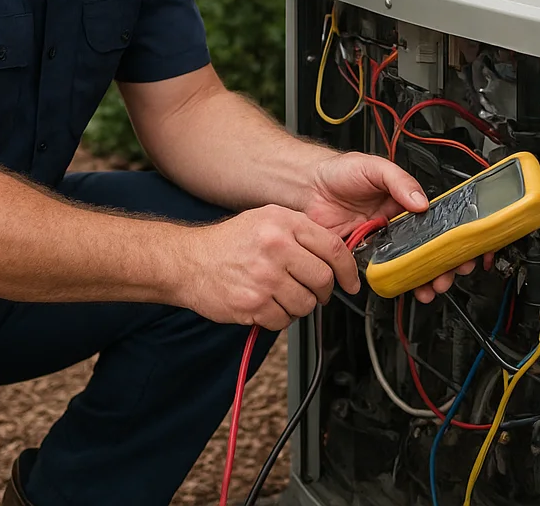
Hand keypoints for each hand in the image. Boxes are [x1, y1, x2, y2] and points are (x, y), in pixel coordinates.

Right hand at [180, 205, 359, 330]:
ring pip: (305, 304)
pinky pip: (284, 321)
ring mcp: (264, 278)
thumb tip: (336, 254)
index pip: (333, 248)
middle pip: (323, 280)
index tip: (351, 283)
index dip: (348, 270)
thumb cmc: (229, 242)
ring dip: (299, 306)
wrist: (188, 261)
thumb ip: (301, 232)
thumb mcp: (266, 219)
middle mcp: (276, 248)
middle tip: (313, 291)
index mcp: (283, 224)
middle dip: (322, 292)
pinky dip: (279, 318)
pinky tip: (265, 303)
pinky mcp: (252, 304)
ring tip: (281, 295)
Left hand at [302, 152, 486, 303]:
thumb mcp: (374, 167)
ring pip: (409, 264)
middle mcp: (396, 224)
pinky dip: (394, 282)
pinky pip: (382, 272)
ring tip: (433, 286)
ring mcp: (381, 241)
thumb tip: (420, 201)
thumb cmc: (340, 172)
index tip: (466, 249)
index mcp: (405, 202)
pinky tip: (405, 285)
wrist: (307, 187)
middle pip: (427, 248)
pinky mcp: (363, 255)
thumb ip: (399, 181)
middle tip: (452, 273)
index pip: (436, 221)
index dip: (453, 237)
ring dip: (424, 278)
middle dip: (445, 264)